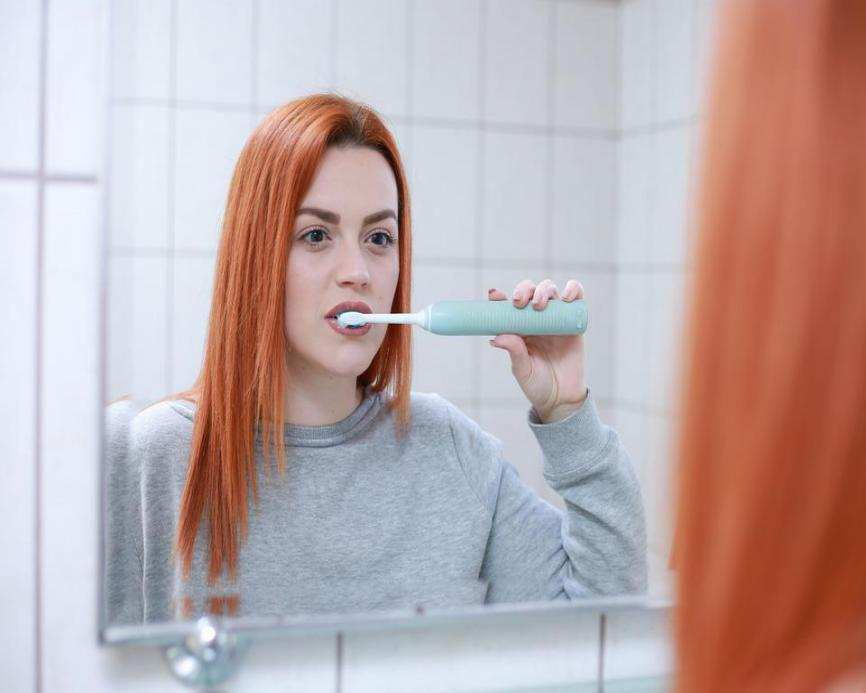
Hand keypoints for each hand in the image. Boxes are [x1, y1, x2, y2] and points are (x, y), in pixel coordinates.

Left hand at [487, 278, 587, 422]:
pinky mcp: (574, 321)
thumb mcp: (522, 369)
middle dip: (524, 290)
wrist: (562, 398)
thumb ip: (514, 351)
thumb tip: (496, 337)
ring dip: (544, 290)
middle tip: (520, 303)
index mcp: (518, 328)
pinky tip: (567, 298)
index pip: (508, 305)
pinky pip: (576, 299)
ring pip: (550, 290)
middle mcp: (536, 319)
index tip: (495, 296)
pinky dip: (573, 290)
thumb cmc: (537, 384)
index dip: (501, 297)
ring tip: (540, 305)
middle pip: (530, 291)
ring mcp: (555, 319)